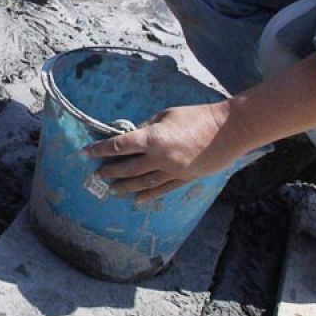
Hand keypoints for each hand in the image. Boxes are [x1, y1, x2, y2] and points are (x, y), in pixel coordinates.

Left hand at [86, 103, 240, 201]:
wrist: (229, 129)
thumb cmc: (196, 116)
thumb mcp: (166, 115)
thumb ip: (147, 127)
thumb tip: (133, 137)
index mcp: (151, 138)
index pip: (118, 146)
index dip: (100, 149)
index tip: (86, 152)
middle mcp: (158, 158)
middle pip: (127, 167)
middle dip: (110, 171)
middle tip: (98, 174)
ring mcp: (172, 171)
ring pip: (142, 182)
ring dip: (125, 186)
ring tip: (112, 189)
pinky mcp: (184, 178)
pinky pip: (162, 189)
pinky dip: (148, 195)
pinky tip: (137, 200)